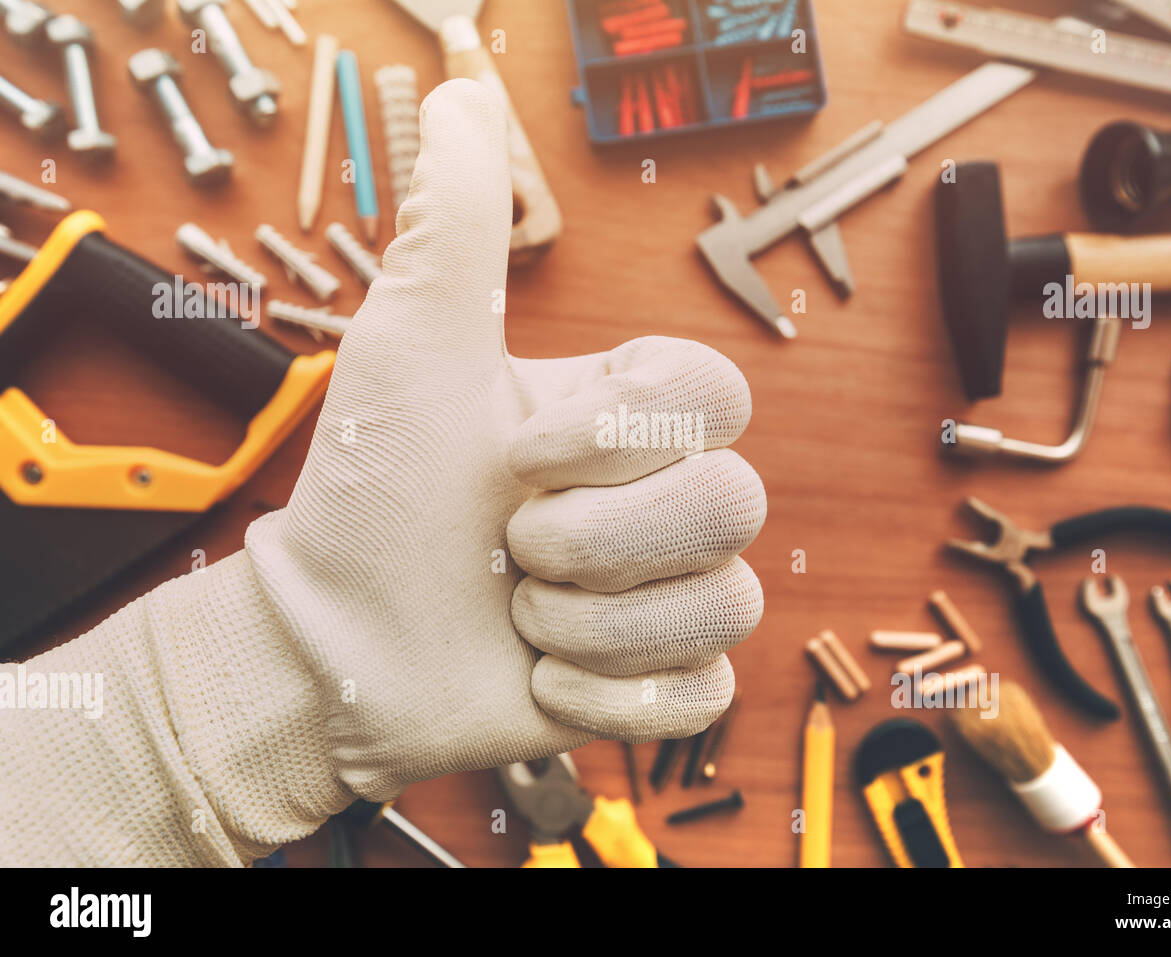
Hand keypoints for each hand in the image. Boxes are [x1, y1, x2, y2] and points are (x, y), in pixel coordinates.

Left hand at [245, 80, 766, 799]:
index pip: (716, 395)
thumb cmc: (372, 487)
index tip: (517, 457)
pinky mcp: (661, 679)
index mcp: (629, 416)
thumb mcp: (415, 346)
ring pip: (725, 603)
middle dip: (593, 540)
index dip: (624, 436)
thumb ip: (455, 225)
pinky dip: (607, 692)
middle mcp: (664, 497)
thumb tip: (464, 96)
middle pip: (734, 504)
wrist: (336, 640)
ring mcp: (670, 591)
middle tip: (507, 548)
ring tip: (519, 611)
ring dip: (593, 620)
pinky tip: (539, 673)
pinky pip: (702, 690)